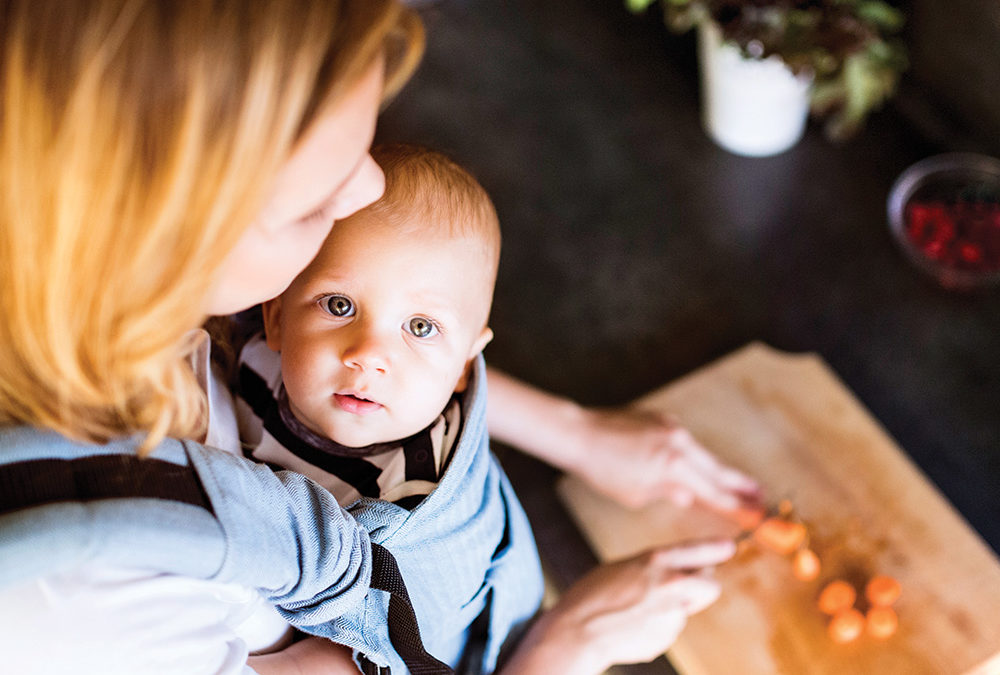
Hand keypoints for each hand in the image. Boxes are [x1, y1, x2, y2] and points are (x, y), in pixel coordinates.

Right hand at [502, 539, 735, 674]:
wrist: (578, 631)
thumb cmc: (591, 596)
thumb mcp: (622, 567)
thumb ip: (652, 567)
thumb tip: (673, 572)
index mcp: (655, 561)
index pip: (698, 551)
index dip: (716, 549)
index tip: (729, 546)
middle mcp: (670, 585)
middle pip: (710, 584)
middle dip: (703, 585)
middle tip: (687, 586)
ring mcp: (672, 613)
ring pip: (686, 608)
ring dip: (673, 608)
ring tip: (639, 610)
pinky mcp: (667, 636)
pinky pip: (670, 627)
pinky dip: (658, 626)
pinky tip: (634, 625)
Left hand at [572, 406, 761, 511]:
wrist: (581, 434)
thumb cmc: (603, 469)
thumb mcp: (637, 493)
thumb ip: (669, 493)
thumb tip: (690, 495)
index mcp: (674, 466)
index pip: (714, 491)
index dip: (738, 505)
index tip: (759, 514)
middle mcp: (679, 443)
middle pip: (718, 469)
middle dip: (741, 485)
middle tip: (763, 497)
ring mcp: (672, 427)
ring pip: (701, 454)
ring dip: (716, 471)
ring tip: (738, 485)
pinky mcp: (662, 419)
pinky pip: (684, 443)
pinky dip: (690, 456)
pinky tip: (694, 467)